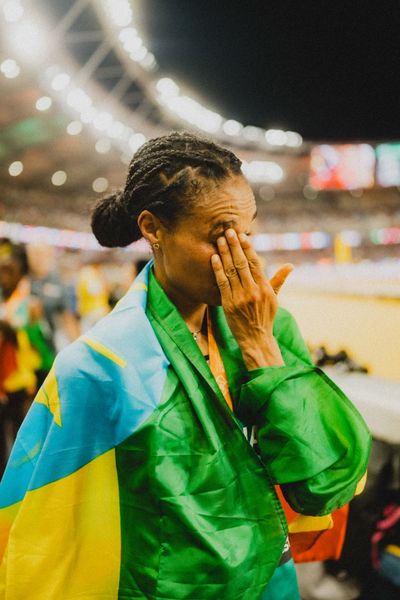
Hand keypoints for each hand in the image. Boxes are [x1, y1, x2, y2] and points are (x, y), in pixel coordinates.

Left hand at [211, 229, 292, 369]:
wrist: (256, 339)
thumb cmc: (265, 317)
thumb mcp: (275, 299)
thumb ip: (279, 280)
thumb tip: (290, 265)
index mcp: (265, 288)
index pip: (256, 263)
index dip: (248, 248)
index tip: (243, 236)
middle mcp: (253, 291)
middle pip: (242, 263)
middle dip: (235, 246)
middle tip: (228, 231)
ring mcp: (240, 297)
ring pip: (231, 271)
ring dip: (225, 253)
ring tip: (220, 240)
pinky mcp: (228, 304)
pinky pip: (222, 283)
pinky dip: (217, 269)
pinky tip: (214, 258)